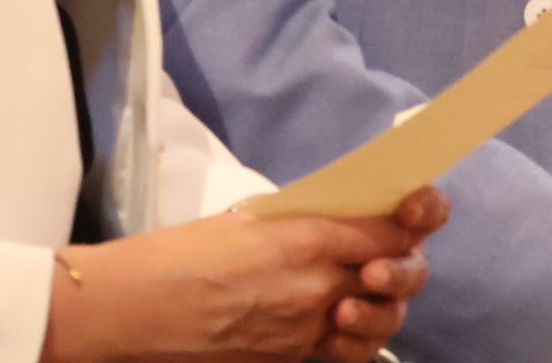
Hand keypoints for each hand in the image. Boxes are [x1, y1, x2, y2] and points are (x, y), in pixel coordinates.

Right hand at [41, 187, 446, 362]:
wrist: (129, 314)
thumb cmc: (176, 256)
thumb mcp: (249, 220)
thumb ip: (305, 221)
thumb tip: (343, 219)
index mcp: (308, 239)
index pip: (393, 228)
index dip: (419, 213)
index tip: (422, 205)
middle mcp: (317, 287)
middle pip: (397, 275)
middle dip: (403, 266)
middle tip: (388, 258)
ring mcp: (304, 331)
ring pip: (374, 320)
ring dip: (379, 307)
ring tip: (361, 296)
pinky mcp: (287, 359)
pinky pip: (335, 349)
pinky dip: (344, 336)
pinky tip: (333, 321)